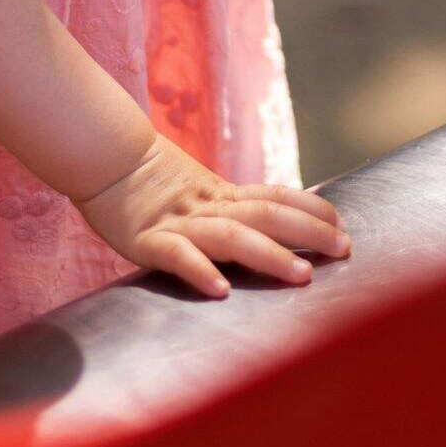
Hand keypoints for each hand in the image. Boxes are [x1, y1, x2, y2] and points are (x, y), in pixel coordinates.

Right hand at [74, 131, 349, 297]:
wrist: (102, 156)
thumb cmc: (150, 183)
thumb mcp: (198, 190)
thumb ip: (230, 207)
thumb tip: (274, 222)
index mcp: (221, 194)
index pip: (276, 196)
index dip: (311, 209)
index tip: (343, 224)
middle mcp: (207, 205)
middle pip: (265, 214)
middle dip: (308, 232)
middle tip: (343, 250)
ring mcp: (178, 222)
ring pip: (231, 236)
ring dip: (269, 254)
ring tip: (300, 274)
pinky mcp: (146, 240)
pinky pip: (176, 256)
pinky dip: (199, 270)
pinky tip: (221, 291)